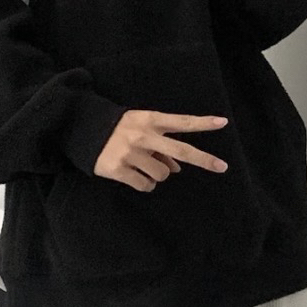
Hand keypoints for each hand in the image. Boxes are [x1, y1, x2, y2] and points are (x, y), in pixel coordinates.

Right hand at [94, 110, 230, 192]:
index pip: (181, 122)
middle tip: (222, 167)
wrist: (83, 130)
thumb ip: (160, 145)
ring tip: (143, 166)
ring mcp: (131, 153)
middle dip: (204, 159)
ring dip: (158, 175)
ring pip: (162, 174)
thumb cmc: (120, 130)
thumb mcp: (141, 129)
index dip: (202, 123)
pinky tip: (135, 176)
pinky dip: (145, 184)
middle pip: (180, 150)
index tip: (223, 122)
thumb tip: (178, 168)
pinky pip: (145, 185)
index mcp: (150, 120)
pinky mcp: (119, 169)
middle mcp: (143, 136)